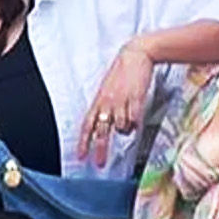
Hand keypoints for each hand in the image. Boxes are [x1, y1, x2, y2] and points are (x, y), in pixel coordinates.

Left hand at [80, 40, 153, 163]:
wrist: (135, 55)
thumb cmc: (122, 72)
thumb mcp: (108, 90)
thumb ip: (105, 106)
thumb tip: (105, 124)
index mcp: (98, 101)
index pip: (87, 125)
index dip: (83, 142)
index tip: (81, 157)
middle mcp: (107, 103)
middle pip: (101, 132)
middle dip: (100, 150)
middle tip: (100, 164)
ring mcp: (121, 102)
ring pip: (122, 128)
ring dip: (126, 130)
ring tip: (130, 121)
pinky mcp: (135, 99)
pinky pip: (135, 120)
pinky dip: (136, 123)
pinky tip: (138, 118)